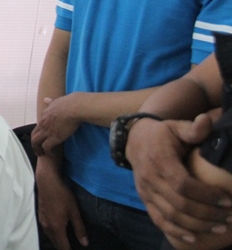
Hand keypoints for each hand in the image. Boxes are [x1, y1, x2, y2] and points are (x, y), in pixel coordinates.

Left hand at [32, 95, 80, 155]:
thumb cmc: (68, 103)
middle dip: (34, 143)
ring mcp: (47, 131)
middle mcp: (43, 123)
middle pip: (33, 135)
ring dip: (38, 149)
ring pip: (36, 142)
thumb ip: (50, 102)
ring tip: (42, 154)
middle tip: (38, 149)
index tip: (43, 137)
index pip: (38, 126)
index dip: (39, 133)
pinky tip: (53, 154)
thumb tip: (46, 99)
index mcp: (44, 115)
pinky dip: (48, 152)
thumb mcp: (56, 101)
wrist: (74, 108)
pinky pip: (46, 147)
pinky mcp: (54, 137)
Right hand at [36, 157, 87, 249]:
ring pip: (50, 237)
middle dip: (63, 247)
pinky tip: (57, 231)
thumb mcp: (74, 211)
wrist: (46, 182)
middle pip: (55, 243)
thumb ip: (79, 228)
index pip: (63, 246)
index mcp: (56, 227)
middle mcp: (47, 227)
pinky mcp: (40, 216)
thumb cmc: (62, 195)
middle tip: (71, 247)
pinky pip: (46, 230)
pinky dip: (53, 234)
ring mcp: (42, 221)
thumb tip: (85, 243)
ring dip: (57, 241)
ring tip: (65, 242)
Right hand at [128, 115, 231, 244]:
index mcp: (159, 160)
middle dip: (207, 213)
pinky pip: (158, 220)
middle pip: (179, 204)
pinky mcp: (144, 199)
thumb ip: (193, 128)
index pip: (183, 184)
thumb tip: (206, 121)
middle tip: (228, 217)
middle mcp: (150, 178)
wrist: (134, 139)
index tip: (227, 200)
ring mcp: (145, 190)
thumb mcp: (176, 127)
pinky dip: (175, 231)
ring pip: (170, 215)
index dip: (206, 195)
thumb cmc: (162, 134)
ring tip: (219, 226)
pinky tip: (193, 237)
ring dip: (196, 225)